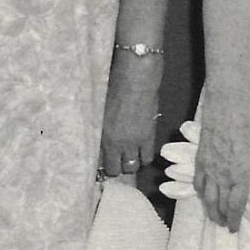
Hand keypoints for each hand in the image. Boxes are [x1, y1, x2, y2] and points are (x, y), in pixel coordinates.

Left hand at [101, 55, 162, 178]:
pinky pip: (148, 157)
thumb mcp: (100, 110)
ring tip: (130, 156)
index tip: (104, 162)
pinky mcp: (149, 137)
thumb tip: (101, 140)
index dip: (103, 165)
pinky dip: (144, 157)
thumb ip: (100, 128)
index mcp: (102, 136)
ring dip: (131, 163)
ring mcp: (134, 142)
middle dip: (116, 167)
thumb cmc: (114, 87)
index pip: (101, 164)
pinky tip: (142, 150)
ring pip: (133, 167)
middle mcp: (117, 143)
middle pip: (117, 169)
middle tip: (117, 160)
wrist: (136, 80)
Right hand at [194, 91, 249, 231]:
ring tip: (213, 217)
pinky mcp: (200, 160)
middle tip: (224, 225)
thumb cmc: (249, 127)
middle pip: (220, 205)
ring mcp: (210, 169)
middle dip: (223, 218)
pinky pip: (198, 182)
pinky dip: (200, 193)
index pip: (236, 206)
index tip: (234, 228)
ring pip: (207, 197)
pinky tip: (203, 196)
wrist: (228, 109)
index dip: (235, 220)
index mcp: (241, 177)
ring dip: (210, 210)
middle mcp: (224, 177)